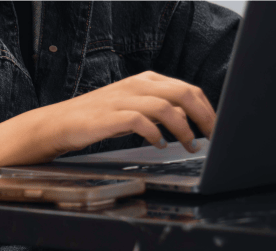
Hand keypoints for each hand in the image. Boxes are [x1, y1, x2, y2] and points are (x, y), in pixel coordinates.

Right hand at [46, 71, 215, 153]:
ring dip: (183, 128)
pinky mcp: (109, 116)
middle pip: (182, 93)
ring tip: (188, 145)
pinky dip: (155, 134)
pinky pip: (141, 121)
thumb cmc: (98, 118)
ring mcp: (122, 99)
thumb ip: (157, 109)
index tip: (215, 127)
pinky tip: (159, 145)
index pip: (187, 88)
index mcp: (144, 81)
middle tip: (211, 136)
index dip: (206, 109)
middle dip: (203, 117)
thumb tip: (188, 120)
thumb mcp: (132, 107)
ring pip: (165, 107)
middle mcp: (136, 86)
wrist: (60, 123)